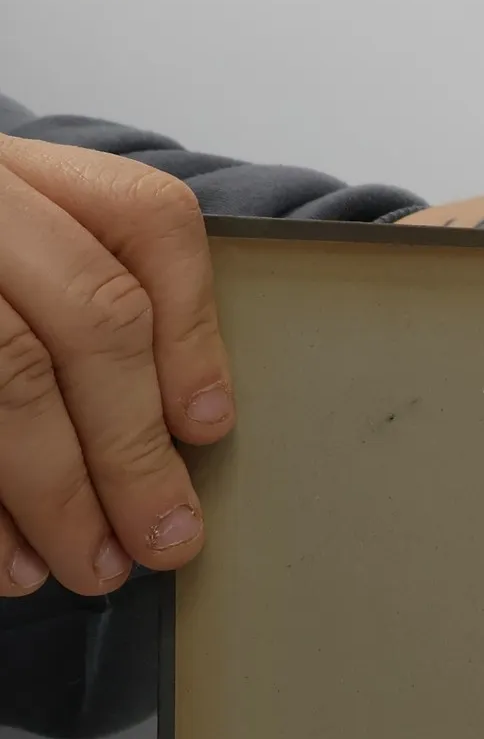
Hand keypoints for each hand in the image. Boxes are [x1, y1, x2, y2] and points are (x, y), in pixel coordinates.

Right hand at [0, 135, 233, 596]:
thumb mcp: (18, 248)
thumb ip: (87, 306)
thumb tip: (184, 429)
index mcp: (22, 171)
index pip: (147, 223)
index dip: (193, 332)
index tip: (208, 428)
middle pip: (89, 319)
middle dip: (132, 449)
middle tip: (165, 539)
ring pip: (8, 380)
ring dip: (57, 497)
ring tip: (92, 567)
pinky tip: (8, 563)